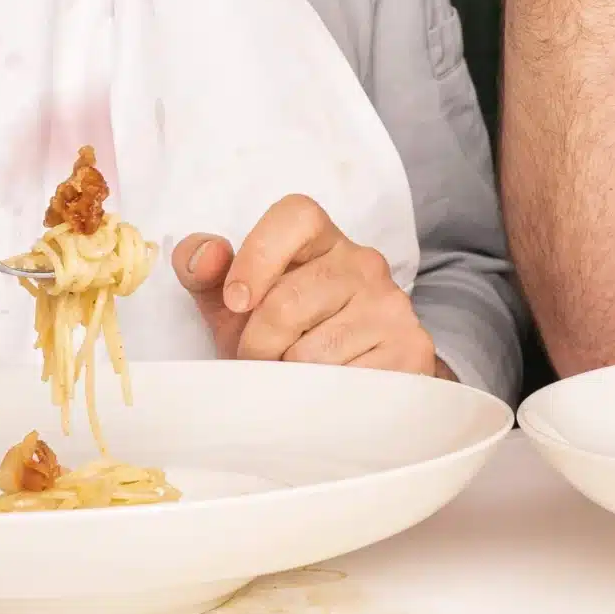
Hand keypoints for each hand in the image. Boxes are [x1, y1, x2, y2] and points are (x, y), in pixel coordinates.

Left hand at [173, 196, 443, 375]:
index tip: (235, 302)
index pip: (295, 216)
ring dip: (288, 375)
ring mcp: (391, 305)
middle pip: (289, 300)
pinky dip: (320, 398)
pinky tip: (324, 391)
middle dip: (258, 342)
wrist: (352, 385)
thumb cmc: (284, 335)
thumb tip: (206, 256)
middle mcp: (364, 262)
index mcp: (321, 238)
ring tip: (293, 375)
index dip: (256, 257)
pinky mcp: (411, 349)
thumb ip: (204, 271)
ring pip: (312, 351)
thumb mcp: (235, 303)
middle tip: (262, 359)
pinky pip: (344, 382)